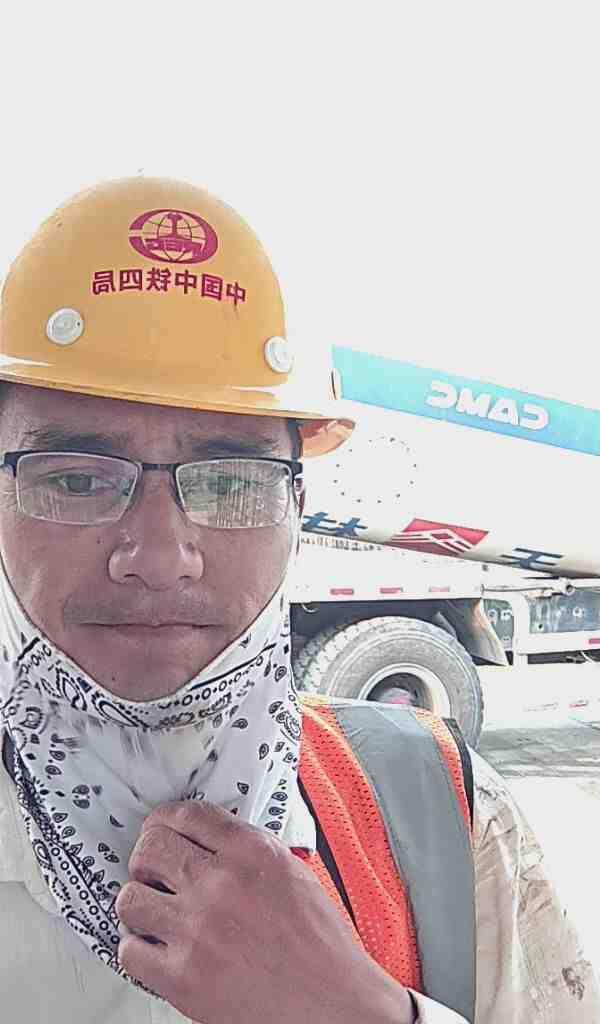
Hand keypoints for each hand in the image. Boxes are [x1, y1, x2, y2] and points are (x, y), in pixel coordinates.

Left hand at [116, 801, 415, 1023]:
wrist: (332, 1005)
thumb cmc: (320, 946)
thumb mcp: (293, 874)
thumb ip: (248, 852)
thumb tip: (209, 840)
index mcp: (252, 852)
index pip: (186, 815)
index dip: (164, 820)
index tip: (160, 829)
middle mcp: (220, 883)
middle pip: (150, 848)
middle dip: (145, 857)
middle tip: (150, 870)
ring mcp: (197, 930)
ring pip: (131, 898)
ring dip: (140, 903)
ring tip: (154, 913)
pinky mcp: (182, 977)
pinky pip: (130, 951)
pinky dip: (138, 949)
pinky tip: (157, 950)